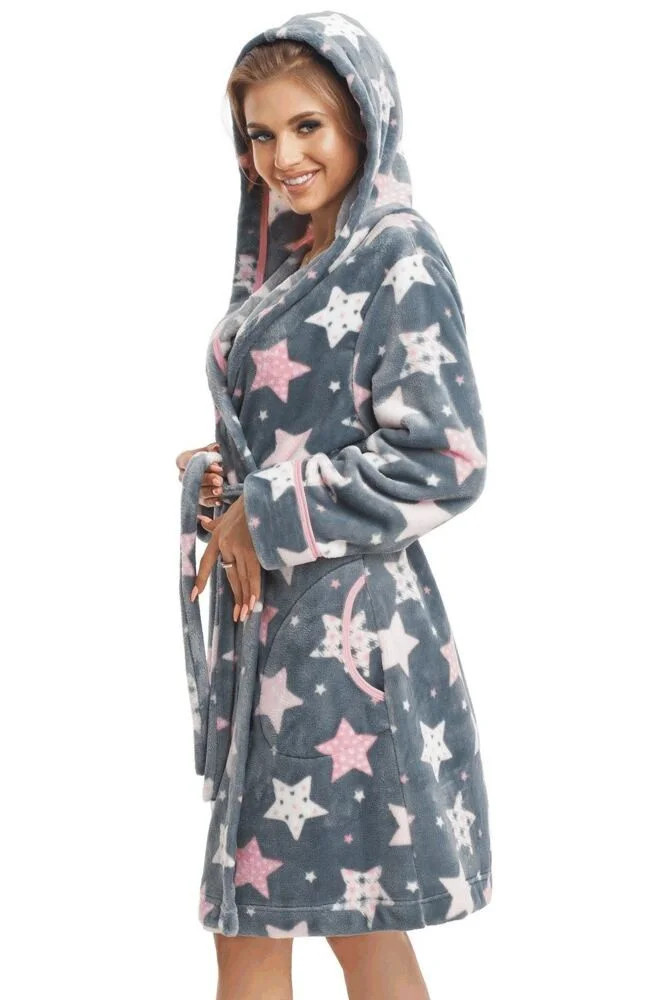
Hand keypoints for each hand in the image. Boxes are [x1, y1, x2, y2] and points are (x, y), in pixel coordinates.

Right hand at [175, 442, 224, 506]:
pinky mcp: (197, 499)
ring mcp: (189, 488)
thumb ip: (213, 449)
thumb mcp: (213, 450)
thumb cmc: (213, 457)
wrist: (218, 469)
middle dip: (207, 479)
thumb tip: (216, 448)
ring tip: (220, 490)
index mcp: (183, 460)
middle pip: (192, 478)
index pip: (187, 462)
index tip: (218, 467)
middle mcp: (183, 475)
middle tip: (219, 480)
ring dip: (209, 491)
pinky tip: (219, 500)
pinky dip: (211, 501)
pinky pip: (203, 502)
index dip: (203, 465)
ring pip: (197, 492)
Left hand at [191, 494, 261, 622]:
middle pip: (230, 576)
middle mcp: (226, 544)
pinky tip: (253, 602)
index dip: (200, 579)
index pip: (206, 562)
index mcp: (217, 537)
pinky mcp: (254, 550)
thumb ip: (214, 523)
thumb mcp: (226, 513)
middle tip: (236, 616)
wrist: (262, 496)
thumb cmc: (246, 504)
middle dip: (234, 597)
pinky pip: (254, 574)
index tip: (194, 596)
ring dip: (244, 599)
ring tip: (244, 615)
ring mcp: (240, 548)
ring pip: (242, 578)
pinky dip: (253, 590)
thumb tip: (202, 521)